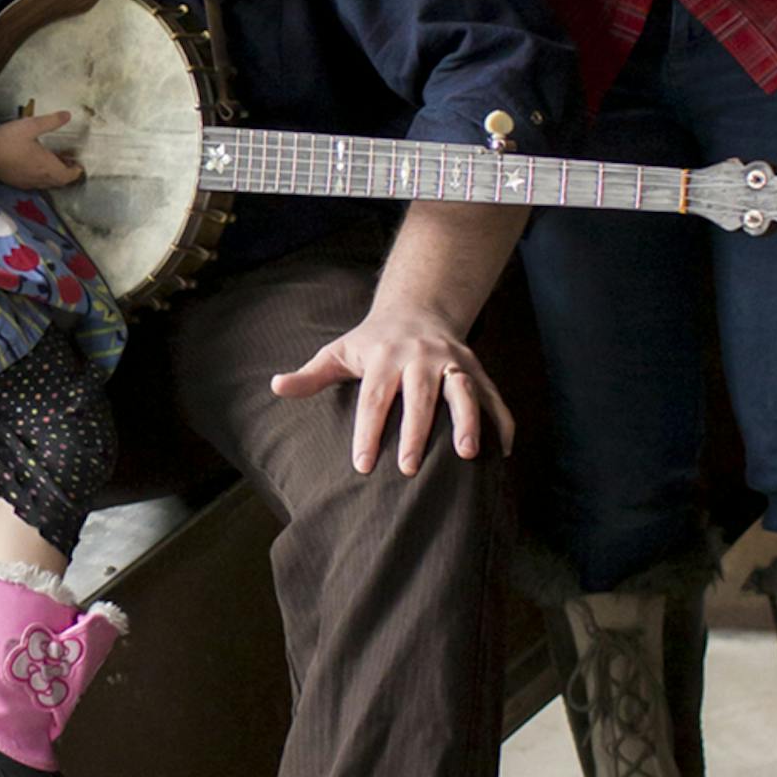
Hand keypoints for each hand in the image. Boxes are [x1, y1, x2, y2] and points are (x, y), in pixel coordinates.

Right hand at [0, 110, 83, 192]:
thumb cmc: (11, 139)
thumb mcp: (32, 125)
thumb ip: (51, 121)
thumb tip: (68, 115)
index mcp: (47, 167)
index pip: (67, 176)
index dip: (75, 172)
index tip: (78, 165)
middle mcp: (39, 178)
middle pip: (58, 182)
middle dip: (65, 174)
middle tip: (67, 162)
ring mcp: (27, 183)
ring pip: (46, 184)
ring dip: (53, 176)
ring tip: (52, 164)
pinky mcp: (16, 183)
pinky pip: (34, 184)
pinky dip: (40, 178)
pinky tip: (34, 167)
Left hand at [270, 308, 514, 475]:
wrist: (418, 308)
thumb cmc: (370, 341)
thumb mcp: (338, 351)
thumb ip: (310, 374)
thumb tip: (275, 386)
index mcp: (384, 355)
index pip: (374, 397)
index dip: (367, 431)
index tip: (361, 465)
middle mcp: (420, 357)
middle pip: (419, 395)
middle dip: (415, 431)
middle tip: (407, 468)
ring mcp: (452, 361)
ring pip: (462, 389)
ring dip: (466, 420)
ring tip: (467, 455)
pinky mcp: (476, 369)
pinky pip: (493, 395)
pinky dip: (501, 421)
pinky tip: (501, 453)